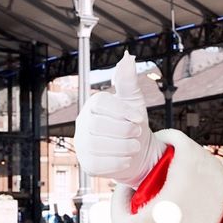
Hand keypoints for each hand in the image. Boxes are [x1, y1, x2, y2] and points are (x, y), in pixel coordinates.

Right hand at [73, 51, 161, 187]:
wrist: (139, 153)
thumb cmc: (134, 124)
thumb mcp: (134, 101)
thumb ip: (128, 81)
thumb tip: (128, 58)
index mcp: (94, 105)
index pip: (101, 103)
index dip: (122, 111)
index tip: (140, 118)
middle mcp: (84, 123)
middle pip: (98, 125)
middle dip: (124, 130)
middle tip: (137, 133)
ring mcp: (83, 144)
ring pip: (97, 145)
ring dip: (123, 147)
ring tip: (135, 146)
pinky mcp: (87, 164)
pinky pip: (98, 164)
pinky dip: (117, 162)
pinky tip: (127, 159)